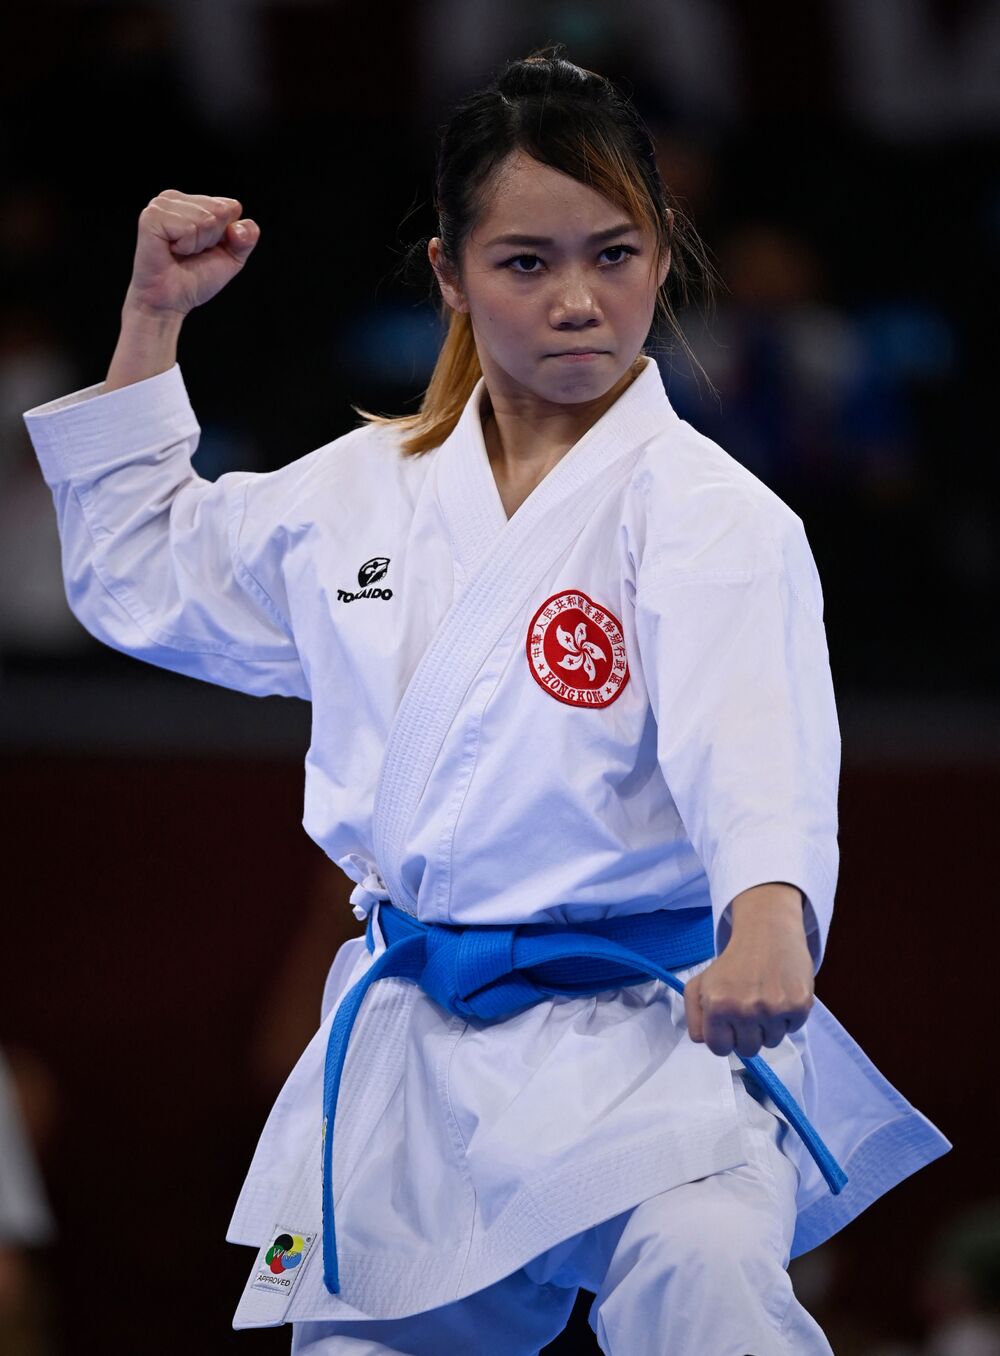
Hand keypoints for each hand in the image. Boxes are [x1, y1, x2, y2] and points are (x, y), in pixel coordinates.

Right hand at [124, 189, 259, 317]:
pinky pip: (189, 227)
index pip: (231, 206)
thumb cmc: (195, 278)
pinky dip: (186, 246)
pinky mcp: (151, 217)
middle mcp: (174, 198)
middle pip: (220, 211)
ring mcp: (160, 204)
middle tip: (191, 253)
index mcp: (192, 201)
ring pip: (206, 219)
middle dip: (212, 240)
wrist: (171, 301)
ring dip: (198, 245)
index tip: (206, 249)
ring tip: (180, 253)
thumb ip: (247, 238)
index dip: (226, 235)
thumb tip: (238, 226)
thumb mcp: (232, 257)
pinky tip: (171, 251)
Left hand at [683, 888, 814, 1058]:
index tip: (728, 1024)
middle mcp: (745, 1009)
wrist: (767, 932)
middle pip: (747, 1051)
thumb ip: (694, 1018)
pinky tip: (779, 994)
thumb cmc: (732, 962)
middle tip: (747, 1010)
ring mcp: (774, 1008)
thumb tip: (703, 1042)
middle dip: (746, 1034)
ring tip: (764, 999)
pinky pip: (792, 1030)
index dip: (724, 1038)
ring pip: (771, 1043)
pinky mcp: (800, 1005)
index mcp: (717, 1005)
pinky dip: (787, 1017)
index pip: (719, 1050)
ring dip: (767, 1027)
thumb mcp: (699, 984)